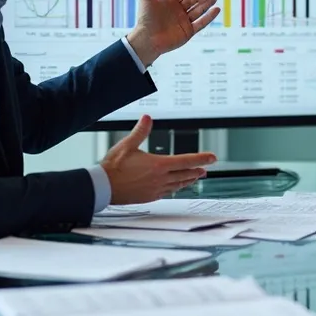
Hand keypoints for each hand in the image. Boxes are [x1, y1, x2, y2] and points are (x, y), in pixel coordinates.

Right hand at [101, 115, 216, 203]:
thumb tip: (147, 118)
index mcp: (158, 165)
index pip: (186, 160)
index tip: (212, 157)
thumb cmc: (113, 167)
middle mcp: (160, 179)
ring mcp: (155, 189)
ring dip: (188, 180)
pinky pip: (168, 192)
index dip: (201, 158)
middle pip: (185, 174)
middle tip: (206, 169)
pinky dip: (176, 188)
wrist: (103, 187)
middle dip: (197, 170)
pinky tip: (175, 187)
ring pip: (178, 184)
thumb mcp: (127, 145)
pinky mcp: (149, 197)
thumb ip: (140, 131)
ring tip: (195, 177)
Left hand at [126, 0, 221, 66]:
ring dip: (208, 3)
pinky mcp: (188, 32)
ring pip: (199, 10)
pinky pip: (201, 23)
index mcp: (171, 1)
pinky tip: (216, 9)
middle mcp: (179, 11)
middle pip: (195, 0)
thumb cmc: (145, 19)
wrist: (146, 39)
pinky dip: (209, 17)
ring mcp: (184, 21)